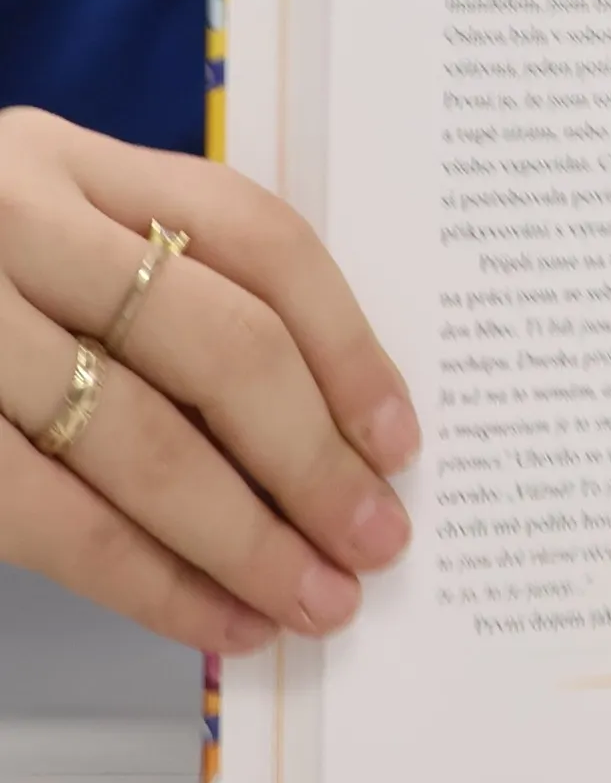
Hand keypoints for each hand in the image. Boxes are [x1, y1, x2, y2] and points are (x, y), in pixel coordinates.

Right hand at [0, 109, 417, 652]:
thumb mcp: (58, 248)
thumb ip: (168, 299)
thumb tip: (336, 440)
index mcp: (71, 162)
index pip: (257, 239)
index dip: (348, 346)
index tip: (400, 440)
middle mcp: (10, 218)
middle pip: (220, 343)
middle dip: (314, 461)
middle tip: (376, 541)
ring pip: (143, 442)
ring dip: (249, 541)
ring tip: (317, 603)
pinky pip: (55, 519)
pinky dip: (153, 584)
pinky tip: (221, 620)